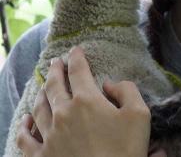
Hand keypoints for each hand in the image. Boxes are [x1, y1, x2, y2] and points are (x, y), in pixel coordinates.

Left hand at [16, 46, 151, 156]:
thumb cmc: (125, 150)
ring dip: (41, 93)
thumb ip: (127, 91)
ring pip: (39, 108)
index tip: (76, 50)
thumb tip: (110, 84)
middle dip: (55, 71)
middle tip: (56, 62)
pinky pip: (25, 138)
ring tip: (43, 87)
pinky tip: (26, 120)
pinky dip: (24, 126)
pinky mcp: (41, 155)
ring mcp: (49, 135)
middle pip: (54, 86)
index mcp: (87, 101)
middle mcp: (63, 114)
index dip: (77, 58)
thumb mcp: (140, 115)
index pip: (78, 72)